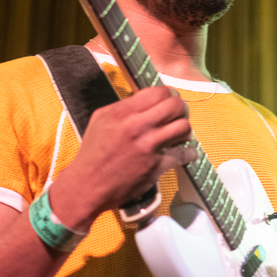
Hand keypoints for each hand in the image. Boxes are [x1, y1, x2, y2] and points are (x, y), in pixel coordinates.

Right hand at [51, 86, 196, 224]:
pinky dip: (188, 153)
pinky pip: (183, 154)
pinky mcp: (156, 166)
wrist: (88, 185)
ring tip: (180, 133)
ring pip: (183, 127)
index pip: (159, 92)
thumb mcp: (101, 120)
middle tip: (179, 114)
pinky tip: (186, 152)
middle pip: (175, 105)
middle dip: (181, 108)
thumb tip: (145, 99)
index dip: (169, 94)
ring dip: (185, 129)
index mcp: (122, 112)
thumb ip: (123, 107)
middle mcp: (136, 127)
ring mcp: (148, 147)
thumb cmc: (93, 153)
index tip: (170, 100)